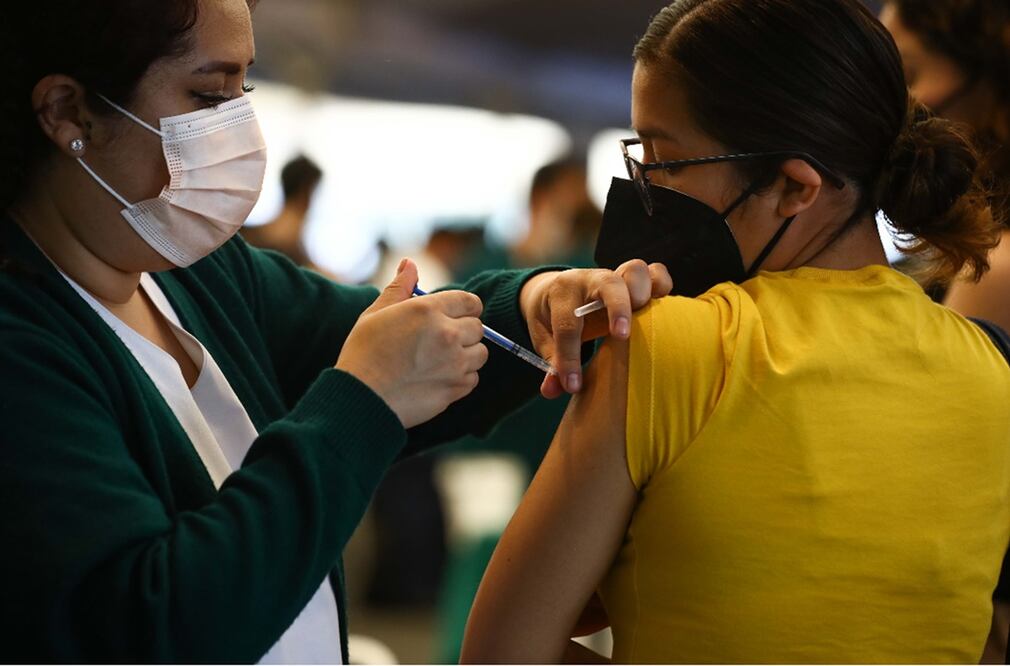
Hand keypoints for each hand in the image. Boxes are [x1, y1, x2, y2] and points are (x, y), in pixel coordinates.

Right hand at [336, 259, 489, 428]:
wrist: (361, 398)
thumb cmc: (363, 353)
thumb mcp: (376, 313)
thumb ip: (399, 287)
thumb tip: (410, 264)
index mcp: (428, 310)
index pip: (470, 301)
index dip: (463, 308)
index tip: (452, 316)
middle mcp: (447, 334)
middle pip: (478, 328)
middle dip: (463, 331)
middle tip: (440, 341)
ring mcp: (454, 363)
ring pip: (480, 353)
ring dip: (466, 355)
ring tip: (440, 360)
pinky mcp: (455, 388)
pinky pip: (473, 378)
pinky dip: (461, 378)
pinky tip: (438, 377)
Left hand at [519, 259, 671, 397]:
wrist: (558, 291)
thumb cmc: (553, 318)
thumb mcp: (544, 339)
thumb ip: (551, 364)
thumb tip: (552, 391)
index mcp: (562, 292)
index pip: (567, 324)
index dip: (569, 358)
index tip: (573, 386)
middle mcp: (590, 279)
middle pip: (609, 284)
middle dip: (618, 309)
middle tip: (622, 336)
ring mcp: (615, 276)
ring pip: (635, 271)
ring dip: (644, 292)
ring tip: (646, 318)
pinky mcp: (634, 280)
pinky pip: (656, 272)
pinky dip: (662, 285)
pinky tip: (661, 307)